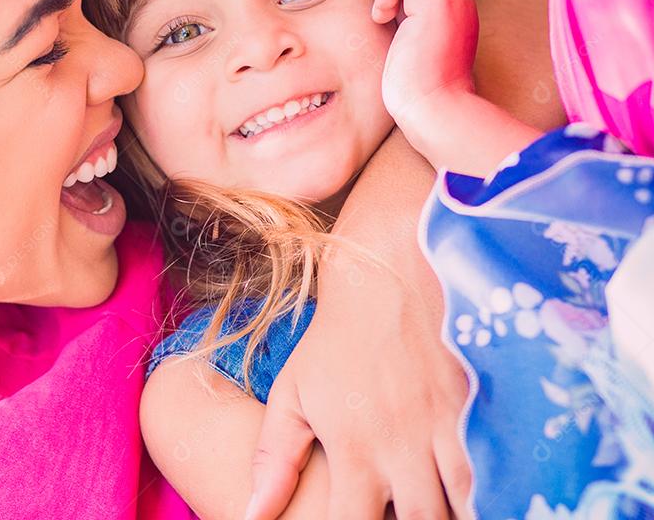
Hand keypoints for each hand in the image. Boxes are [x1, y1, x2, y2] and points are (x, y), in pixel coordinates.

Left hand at [245, 131, 472, 519]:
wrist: (387, 266)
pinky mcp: (486, 403)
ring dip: (459, 511)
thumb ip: (275, 458)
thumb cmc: (334, 336)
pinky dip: (500, 485)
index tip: (359, 519)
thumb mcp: (293, 393)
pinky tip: (492, 486)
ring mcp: (449, 425)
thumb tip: (253, 514)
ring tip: (443, 500)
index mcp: (354, 448)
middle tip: (407, 509)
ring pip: (469, 504)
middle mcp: (403, 445)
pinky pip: (506, 467)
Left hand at [372, 0, 478, 137]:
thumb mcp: (413, 46)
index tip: (390, 18)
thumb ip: (410, 22)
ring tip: (385, 15)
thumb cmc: (418, 92)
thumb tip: (389, 8)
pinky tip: (383, 16)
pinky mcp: (438, 1)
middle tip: (386, 15)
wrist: (435, 109)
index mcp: (456, 10)